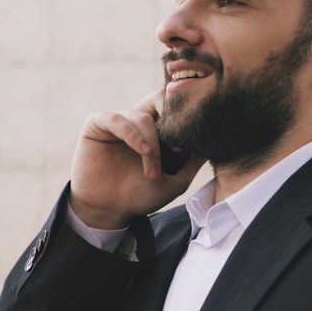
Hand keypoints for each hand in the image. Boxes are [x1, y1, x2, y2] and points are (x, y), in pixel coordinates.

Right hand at [69, 89, 206, 230]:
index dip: (183, 117)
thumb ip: (192, 163)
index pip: (171, 108)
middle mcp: (136, 122)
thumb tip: (214, 143)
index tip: (192, 141)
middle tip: (178, 138)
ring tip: (153, 170)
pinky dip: (132, 133)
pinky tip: (142, 152)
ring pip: (141, 116)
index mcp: (154, 130)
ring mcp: (117, 121)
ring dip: (151, 143)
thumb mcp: (175, 182)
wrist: (109, 211)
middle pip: (157, 99)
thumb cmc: (139, 196)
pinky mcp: (97, 124)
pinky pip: (116, 119)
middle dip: (170, 114)